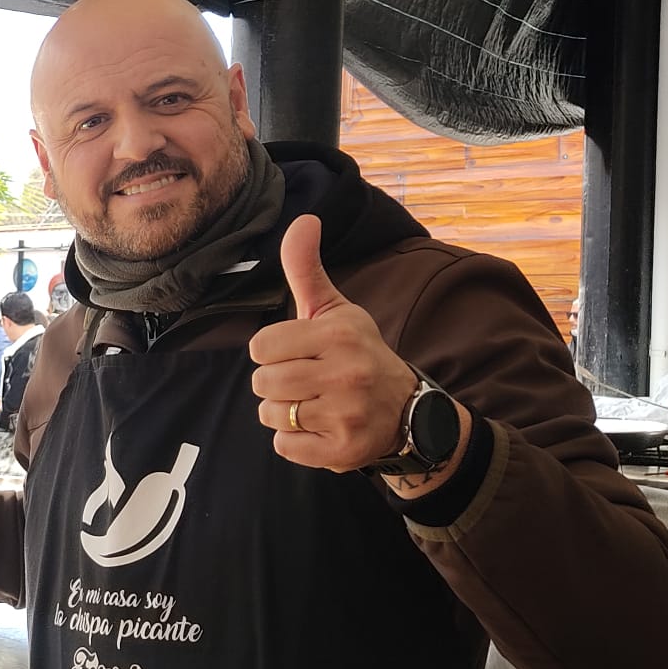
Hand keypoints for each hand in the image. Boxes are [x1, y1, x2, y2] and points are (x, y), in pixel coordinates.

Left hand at [248, 215, 422, 471]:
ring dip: (284, 413)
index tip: (299, 354)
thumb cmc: (357, 353)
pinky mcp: (343, 450)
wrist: (407, 410)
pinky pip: (284, 446)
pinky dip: (295, 441)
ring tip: (315, 404)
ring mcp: (346, 413)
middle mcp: (346, 373)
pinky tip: (320, 426)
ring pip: (271, 415)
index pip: (260, 347)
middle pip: (262, 383)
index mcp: (337, 334)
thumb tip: (303, 218)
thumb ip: (306, 269)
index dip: (273, 352)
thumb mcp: (335, 309)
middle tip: (307, 381)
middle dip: (276, 384)